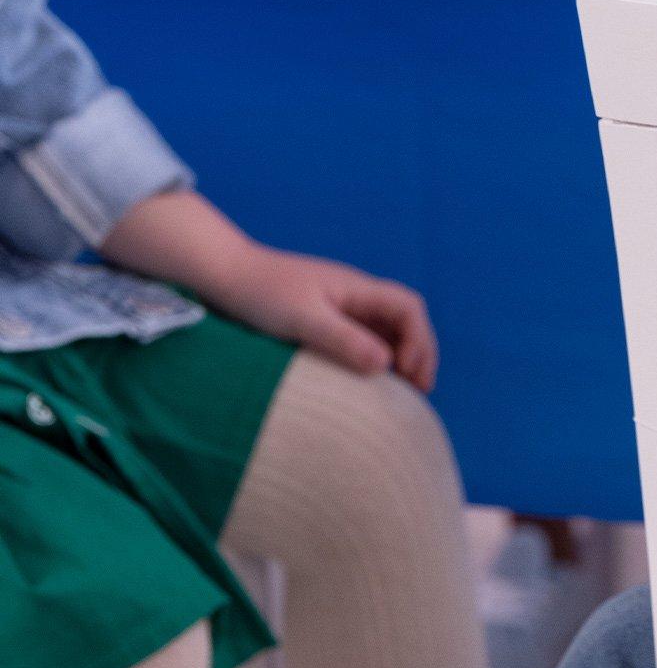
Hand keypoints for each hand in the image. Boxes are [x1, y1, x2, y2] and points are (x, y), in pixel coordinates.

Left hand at [206, 242, 438, 388]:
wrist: (225, 276)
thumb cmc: (262, 294)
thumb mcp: (303, 320)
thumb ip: (344, 340)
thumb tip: (387, 364)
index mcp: (359, 289)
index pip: (408, 308)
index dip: (419, 340)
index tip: (407, 372)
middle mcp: (358, 296)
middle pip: (405, 320)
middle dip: (420, 352)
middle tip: (421, 390)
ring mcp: (343, 307)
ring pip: (387, 330)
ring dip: (401, 356)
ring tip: (404, 391)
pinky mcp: (325, 320)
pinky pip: (364, 338)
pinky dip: (376, 358)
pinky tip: (370, 380)